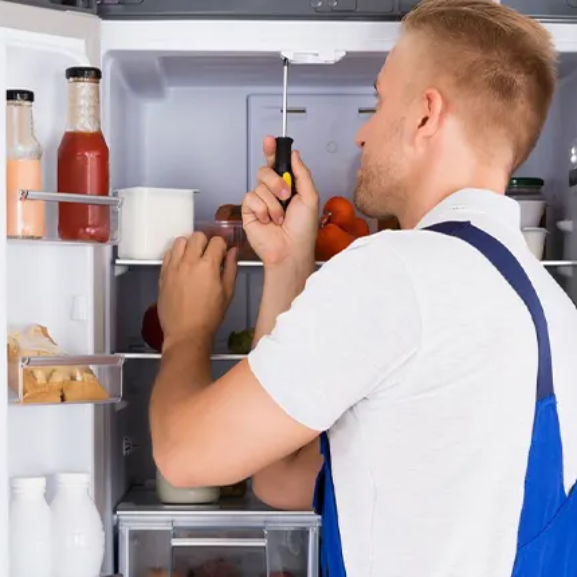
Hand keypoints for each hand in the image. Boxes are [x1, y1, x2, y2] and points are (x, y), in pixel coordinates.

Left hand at [158, 233, 237, 349]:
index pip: (217, 241)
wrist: (186, 333)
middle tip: (209, 254)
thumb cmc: (208, 317)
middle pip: (197, 236)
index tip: (222, 252)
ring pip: (180, 241)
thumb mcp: (227, 293)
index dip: (222, 246)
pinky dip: (176, 253)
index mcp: (208, 266)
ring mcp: (173, 267)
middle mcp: (189, 262)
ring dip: (189, 244)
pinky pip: (168, 253)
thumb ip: (231, 268)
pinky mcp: (163, 274)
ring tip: (194, 256)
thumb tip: (233, 252)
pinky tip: (182, 263)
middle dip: (206, 242)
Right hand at [242, 136, 318, 266]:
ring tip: (280, 218)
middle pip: (265, 171)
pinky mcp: (249, 211)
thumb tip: (295, 154)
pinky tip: (268, 221)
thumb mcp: (310, 197)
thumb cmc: (303, 230)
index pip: (277, 164)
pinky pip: (251, 198)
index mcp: (288, 187)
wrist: (291, 250)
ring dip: (273, 203)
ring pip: (259, 186)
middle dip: (276, 182)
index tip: (270, 140)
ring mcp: (260, 201)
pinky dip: (263, 210)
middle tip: (286, 195)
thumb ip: (302, 173)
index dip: (272, 151)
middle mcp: (273, 192)